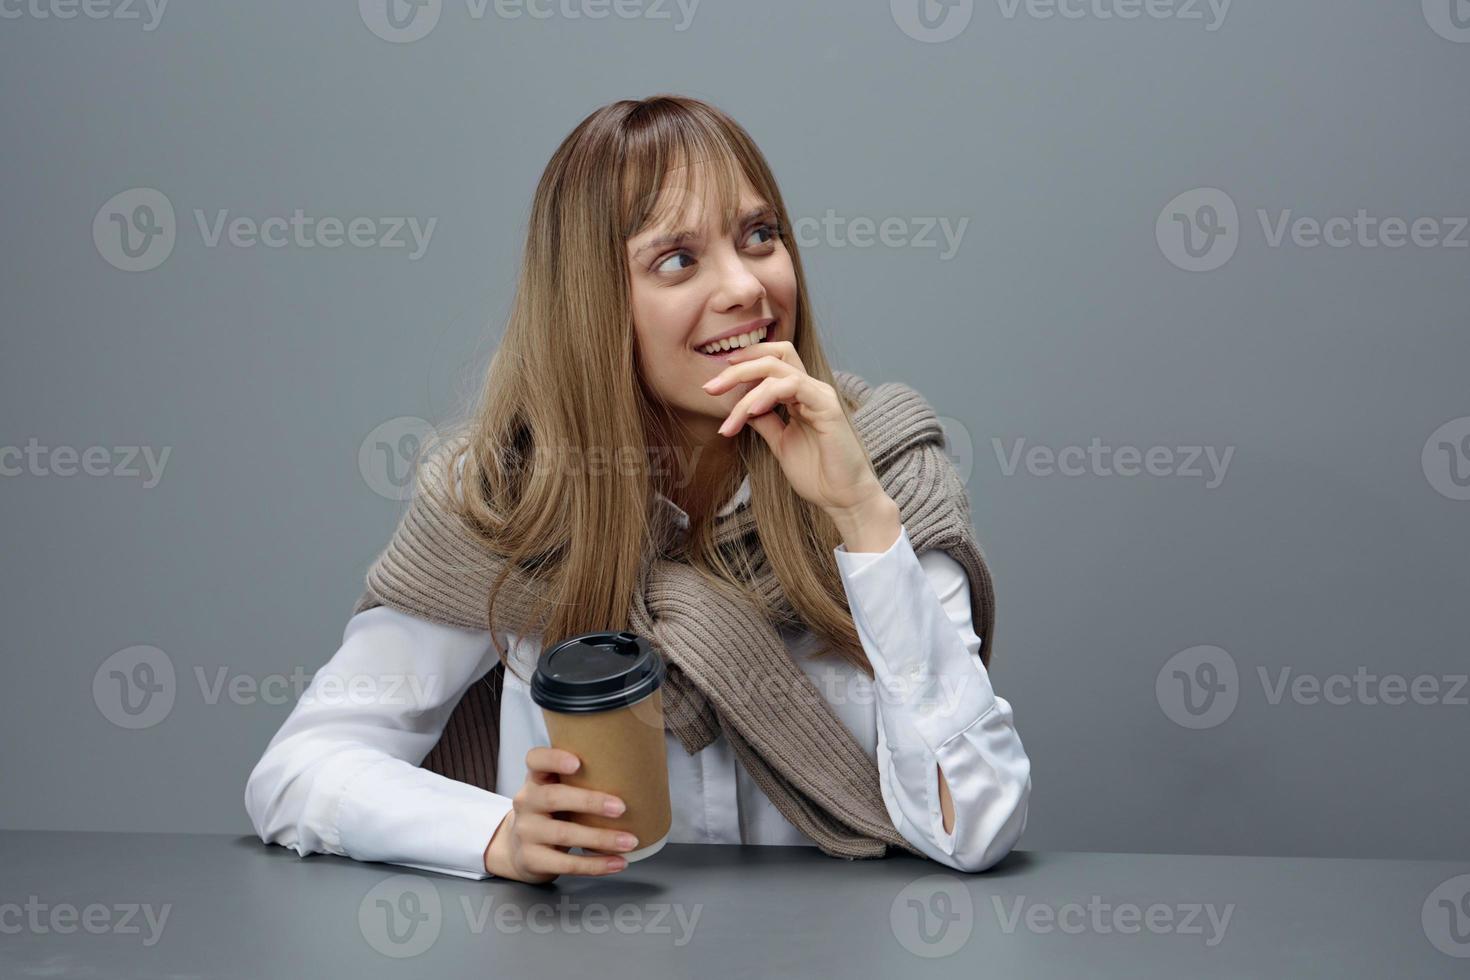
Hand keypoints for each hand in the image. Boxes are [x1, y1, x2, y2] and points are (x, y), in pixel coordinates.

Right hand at [483, 747, 640, 881]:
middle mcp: (527, 802)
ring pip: (564, 834)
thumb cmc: (552, 814)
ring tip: (630, 841)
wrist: (520, 850)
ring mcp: (526, 832)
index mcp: (536, 779)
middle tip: (621, 808)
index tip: (577, 762)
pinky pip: (566, 864)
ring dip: (601, 838)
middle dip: (590, 802)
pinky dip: (595, 865)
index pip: (536, 760)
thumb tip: (638, 774)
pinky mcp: (531, 859)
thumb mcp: (557, 791)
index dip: (554, 759)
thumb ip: (583, 780)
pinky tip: (617, 862)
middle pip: (554, 796)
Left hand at [702, 340, 888, 515]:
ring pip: (777, 370)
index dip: (744, 363)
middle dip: (736, 369)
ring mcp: (820, 395)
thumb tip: (742, 409)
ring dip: (745, 389)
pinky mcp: (828, 406)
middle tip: (709, 388)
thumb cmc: (817, 474)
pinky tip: (751, 412)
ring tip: (729, 418)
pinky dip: (768, 395)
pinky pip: (794, 386)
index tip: (716, 381)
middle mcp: (811, 389)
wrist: (843, 498)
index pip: (772, 362)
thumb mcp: (780, 444)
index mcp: (800, 396)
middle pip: (772, 358)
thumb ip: (765, 422)